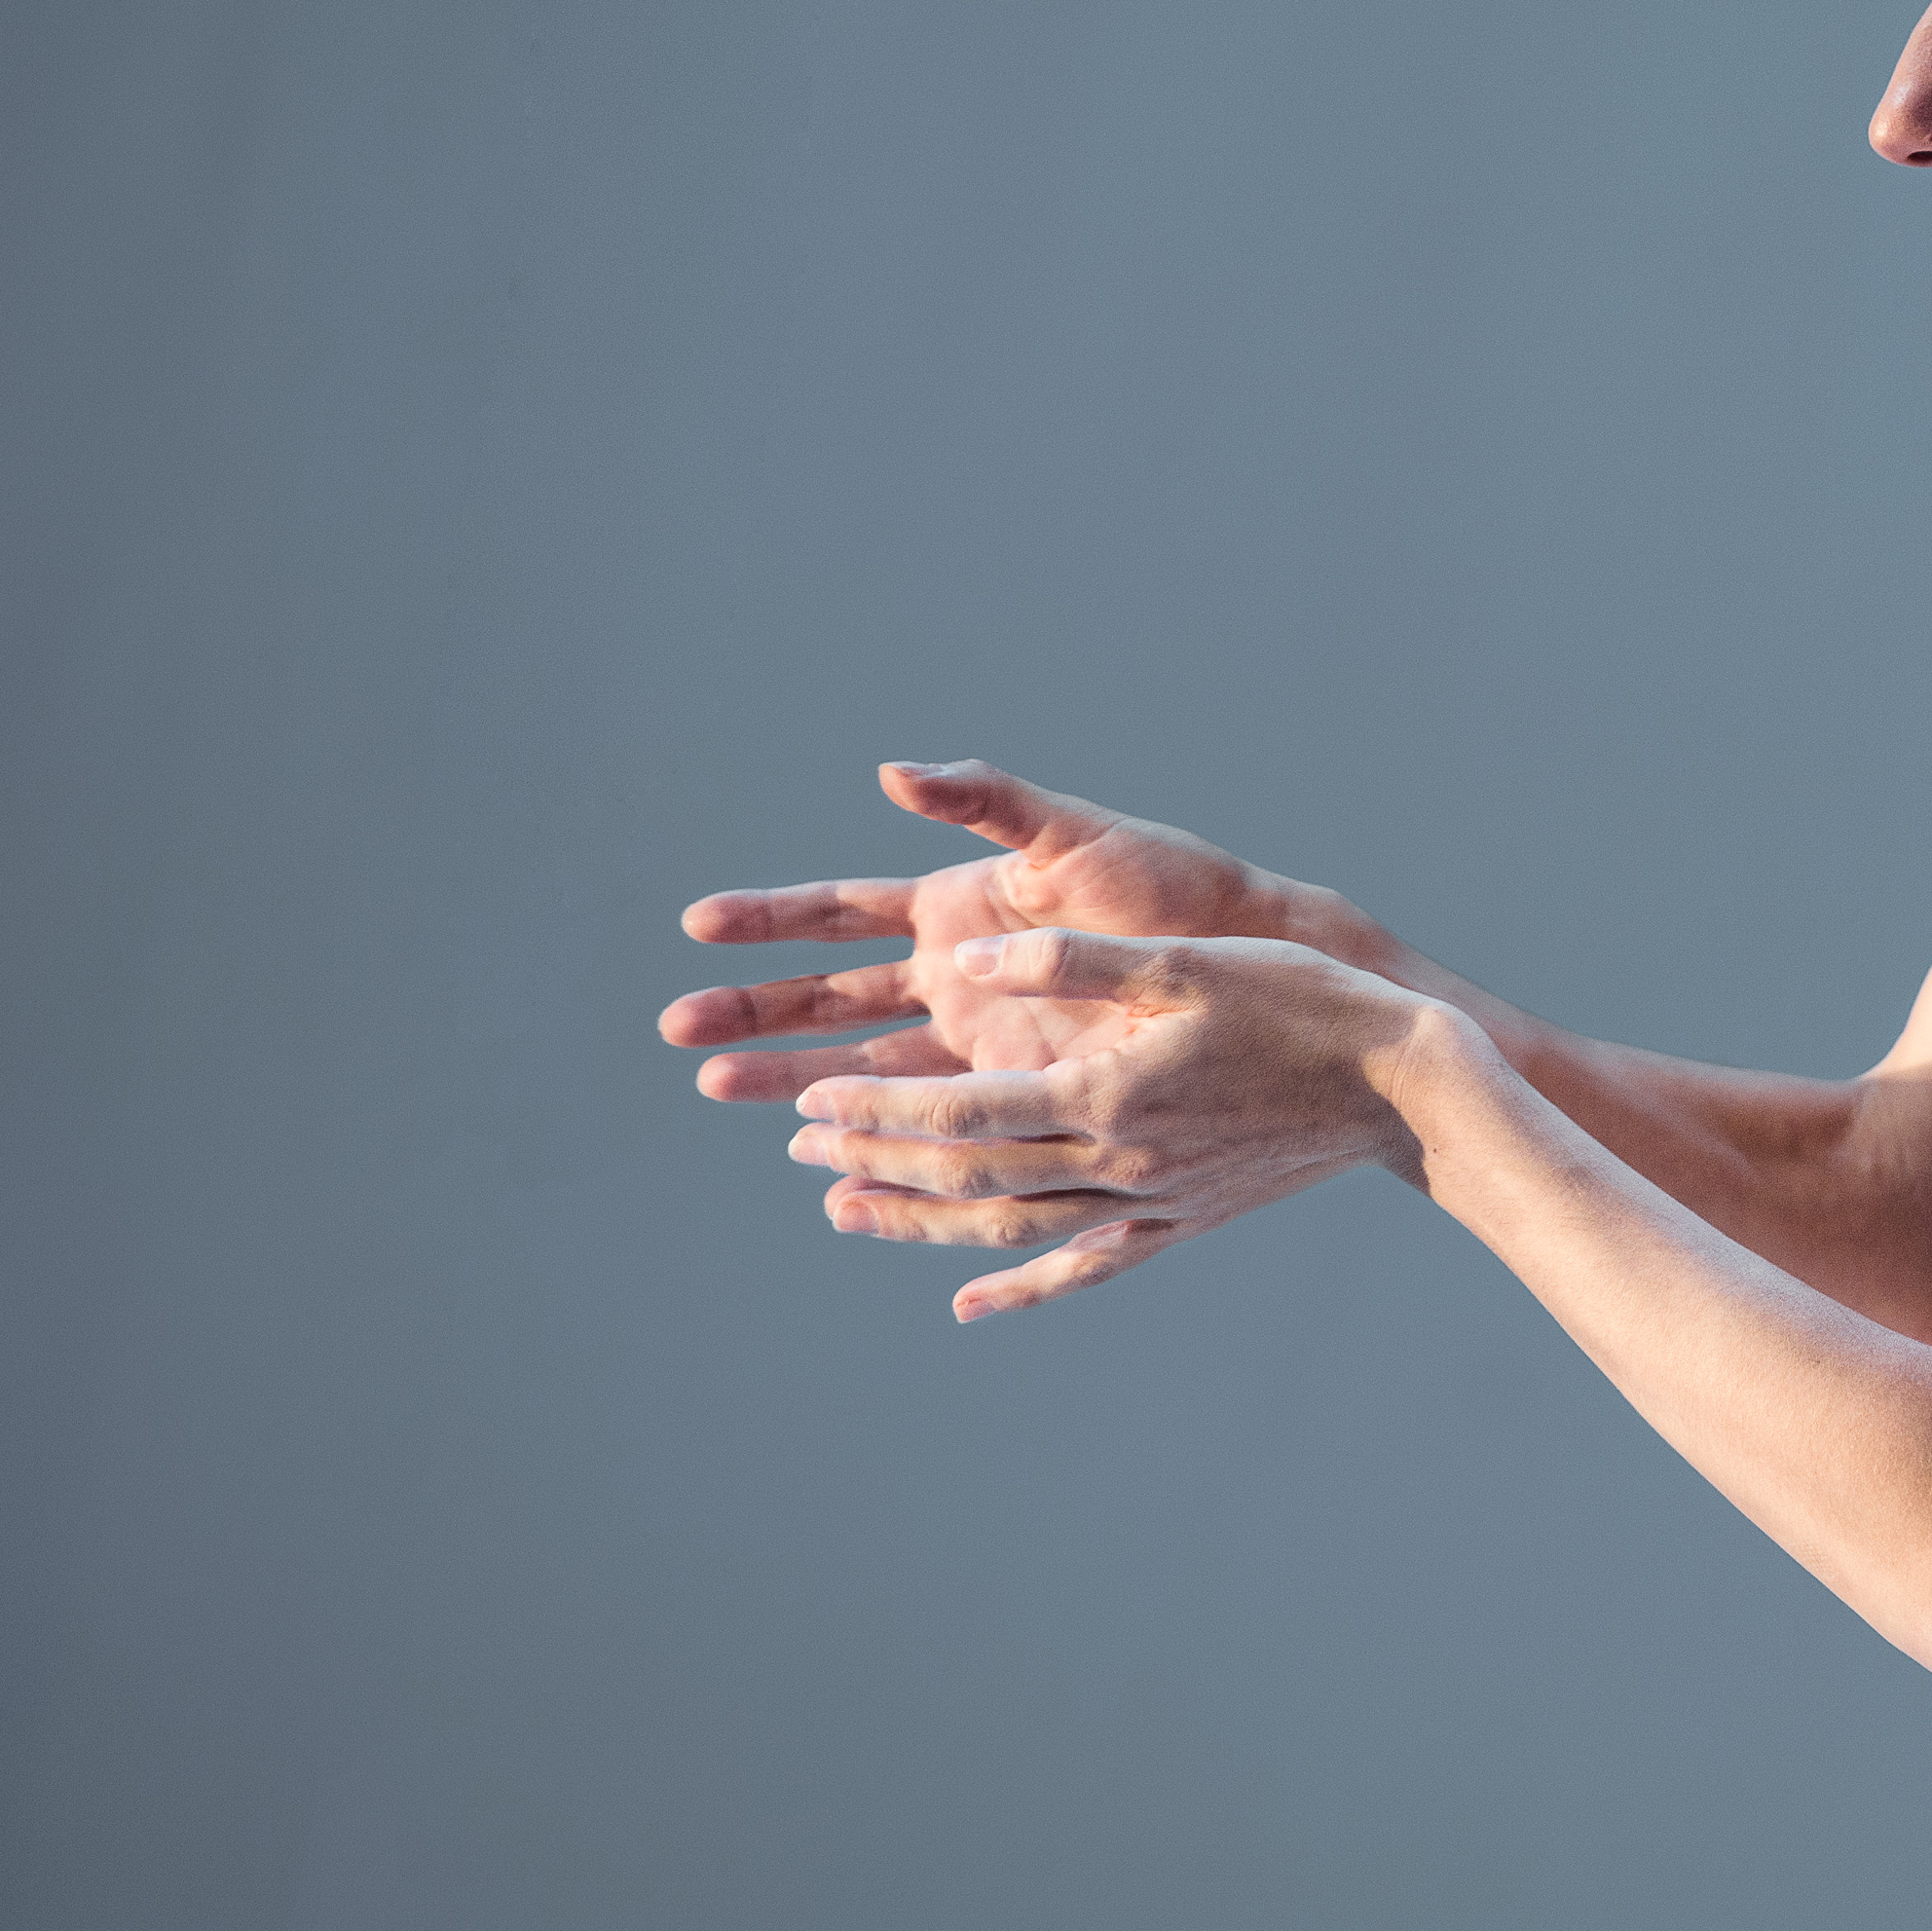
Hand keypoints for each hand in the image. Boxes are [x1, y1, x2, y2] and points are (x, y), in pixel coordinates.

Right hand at [659, 761, 1318, 1100]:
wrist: (1253, 962)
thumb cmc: (1173, 886)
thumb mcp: (1075, 836)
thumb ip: (987, 803)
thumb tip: (895, 769)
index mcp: (959, 908)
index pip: (840, 915)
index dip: (770, 920)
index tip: (697, 925)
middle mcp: (955, 976)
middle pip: (829, 997)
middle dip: (752, 1010)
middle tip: (678, 1031)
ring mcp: (980, 1039)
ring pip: (862, 1064)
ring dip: (789, 1078)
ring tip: (715, 1091)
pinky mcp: (1016, 1092)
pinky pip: (928, 1119)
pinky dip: (875, 1137)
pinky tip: (823, 1161)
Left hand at [787, 930, 1450, 1317]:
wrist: (1400, 1084)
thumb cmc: (1297, 1000)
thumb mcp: (1183, 959)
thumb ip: (1072, 958)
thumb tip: (973, 957)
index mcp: (1108, 1092)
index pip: (964, 1111)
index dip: (879, 1111)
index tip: (813, 1101)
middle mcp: (1118, 1162)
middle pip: (971, 1174)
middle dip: (876, 1159)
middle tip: (800, 1143)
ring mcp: (1149, 1203)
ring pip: (1010, 1226)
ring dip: (920, 1219)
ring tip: (843, 1207)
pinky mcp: (1179, 1221)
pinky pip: (1085, 1265)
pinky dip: (1021, 1288)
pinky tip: (968, 1303)